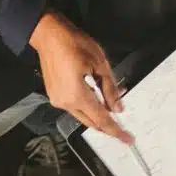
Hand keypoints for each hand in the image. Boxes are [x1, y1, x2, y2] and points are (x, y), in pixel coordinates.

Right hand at [28, 10, 128, 142]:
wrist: (48, 35)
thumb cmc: (75, 44)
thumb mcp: (99, 64)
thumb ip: (110, 89)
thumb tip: (118, 107)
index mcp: (77, 96)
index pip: (101, 119)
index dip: (116, 131)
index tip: (127, 140)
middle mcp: (65, 103)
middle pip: (91, 122)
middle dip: (107, 125)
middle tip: (122, 128)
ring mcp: (58, 101)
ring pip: (82, 115)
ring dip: (97, 113)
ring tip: (111, 103)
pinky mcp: (54, 95)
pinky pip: (74, 107)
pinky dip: (87, 106)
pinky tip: (96, 97)